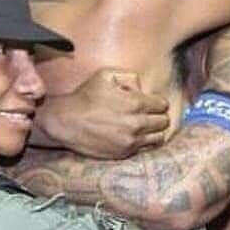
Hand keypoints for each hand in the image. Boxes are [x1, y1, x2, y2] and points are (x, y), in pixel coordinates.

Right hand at [37, 68, 169, 159]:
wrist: (66, 122)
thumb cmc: (85, 97)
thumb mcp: (105, 75)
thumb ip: (129, 77)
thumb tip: (141, 87)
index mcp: (135, 103)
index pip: (163, 105)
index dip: (157, 102)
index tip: (150, 103)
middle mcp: (137, 124)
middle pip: (164, 122)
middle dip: (158, 116)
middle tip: (147, 114)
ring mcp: (131, 141)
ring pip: (158, 138)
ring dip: (154, 131)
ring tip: (143, 127)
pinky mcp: (124, 153)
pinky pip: (144, 149)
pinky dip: (143, 143)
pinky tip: (133, 136)